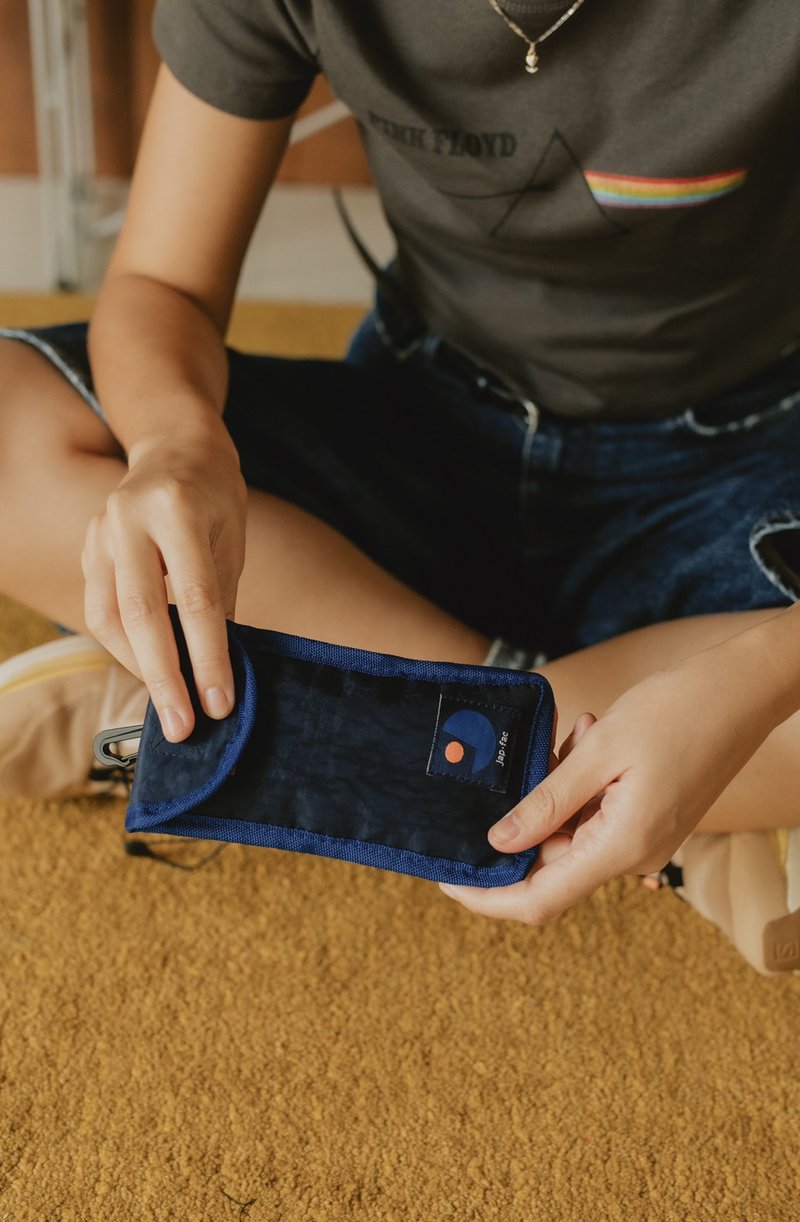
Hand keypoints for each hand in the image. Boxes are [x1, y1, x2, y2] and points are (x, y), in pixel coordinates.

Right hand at [81, 425, 247, 741]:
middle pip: (140, 612)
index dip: (208, 657)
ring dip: (139, 668)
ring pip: (109, 616)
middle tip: (182, 727)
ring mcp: (100, 531)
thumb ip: (221, 599)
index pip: (194, 597)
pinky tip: (151, 670)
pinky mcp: (87, 547)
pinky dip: (125, 646)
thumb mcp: (232, 539)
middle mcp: (130, 518)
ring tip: (169, 706)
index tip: (221, 703)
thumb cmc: (216, 498)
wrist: (176, 447)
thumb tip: (217, 671)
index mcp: (178, 509)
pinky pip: (100, 609)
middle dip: (163, 677)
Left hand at [438, 639, 780, 922]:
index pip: (538, 899)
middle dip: (524, 817)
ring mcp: (644, 840)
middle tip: (533, 754)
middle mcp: (634, 855)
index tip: (446, 878)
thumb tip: (498, 843)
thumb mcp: (600, 751)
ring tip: (575, 735)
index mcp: (621, 846)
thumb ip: (546, 802)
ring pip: (570, 833)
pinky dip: (578, 784)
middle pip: (551, 865)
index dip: (486, 897)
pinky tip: (588, 739)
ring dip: (555, 790)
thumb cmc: (678, 710)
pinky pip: (594, 816)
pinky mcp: (648, 820)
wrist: (743, 691)